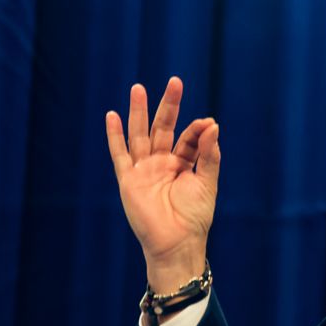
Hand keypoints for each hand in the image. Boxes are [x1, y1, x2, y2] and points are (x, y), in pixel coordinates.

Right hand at [106, 77, 219, 292]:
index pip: (189, 138)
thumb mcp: (207, 182)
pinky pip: (120, 154)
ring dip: (139, 112)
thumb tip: (212, 124)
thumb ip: (209, 154)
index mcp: (183, 164)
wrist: (177, 243)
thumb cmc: (195, 217)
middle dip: (168, 106)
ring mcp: (144, 170)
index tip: (208, 123)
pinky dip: (115, 136)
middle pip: (163, 128)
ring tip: (139, 88)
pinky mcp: (129, 180)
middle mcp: (162, 164)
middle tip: (175, 82)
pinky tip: (113, 116)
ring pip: (140, 135)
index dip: (198, 130)